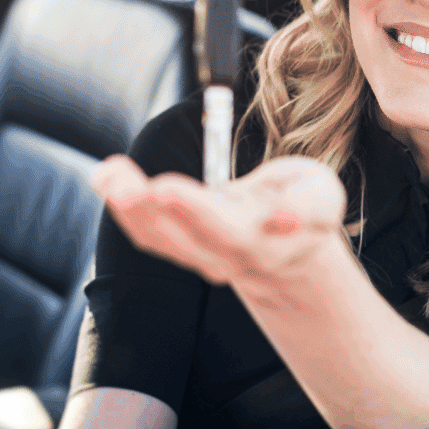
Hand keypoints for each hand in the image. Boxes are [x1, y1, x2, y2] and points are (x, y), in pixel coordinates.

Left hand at [90, 155, 347, 287]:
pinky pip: (147, 232)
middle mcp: (228, 257)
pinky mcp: (180, 248)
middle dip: (150, 209)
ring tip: (108, 171)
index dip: (197, 212)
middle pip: (185, 237)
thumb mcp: (322, 197)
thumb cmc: (304, 208)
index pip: (230, 231)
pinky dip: (123, 204)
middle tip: (125, 182)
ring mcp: (200, 257)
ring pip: (159, 238)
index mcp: (265, 241)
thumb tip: (284, 216)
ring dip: (128, 206)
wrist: (289, 255)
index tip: (166, 189)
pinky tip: (106, 175)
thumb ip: (307, 205)